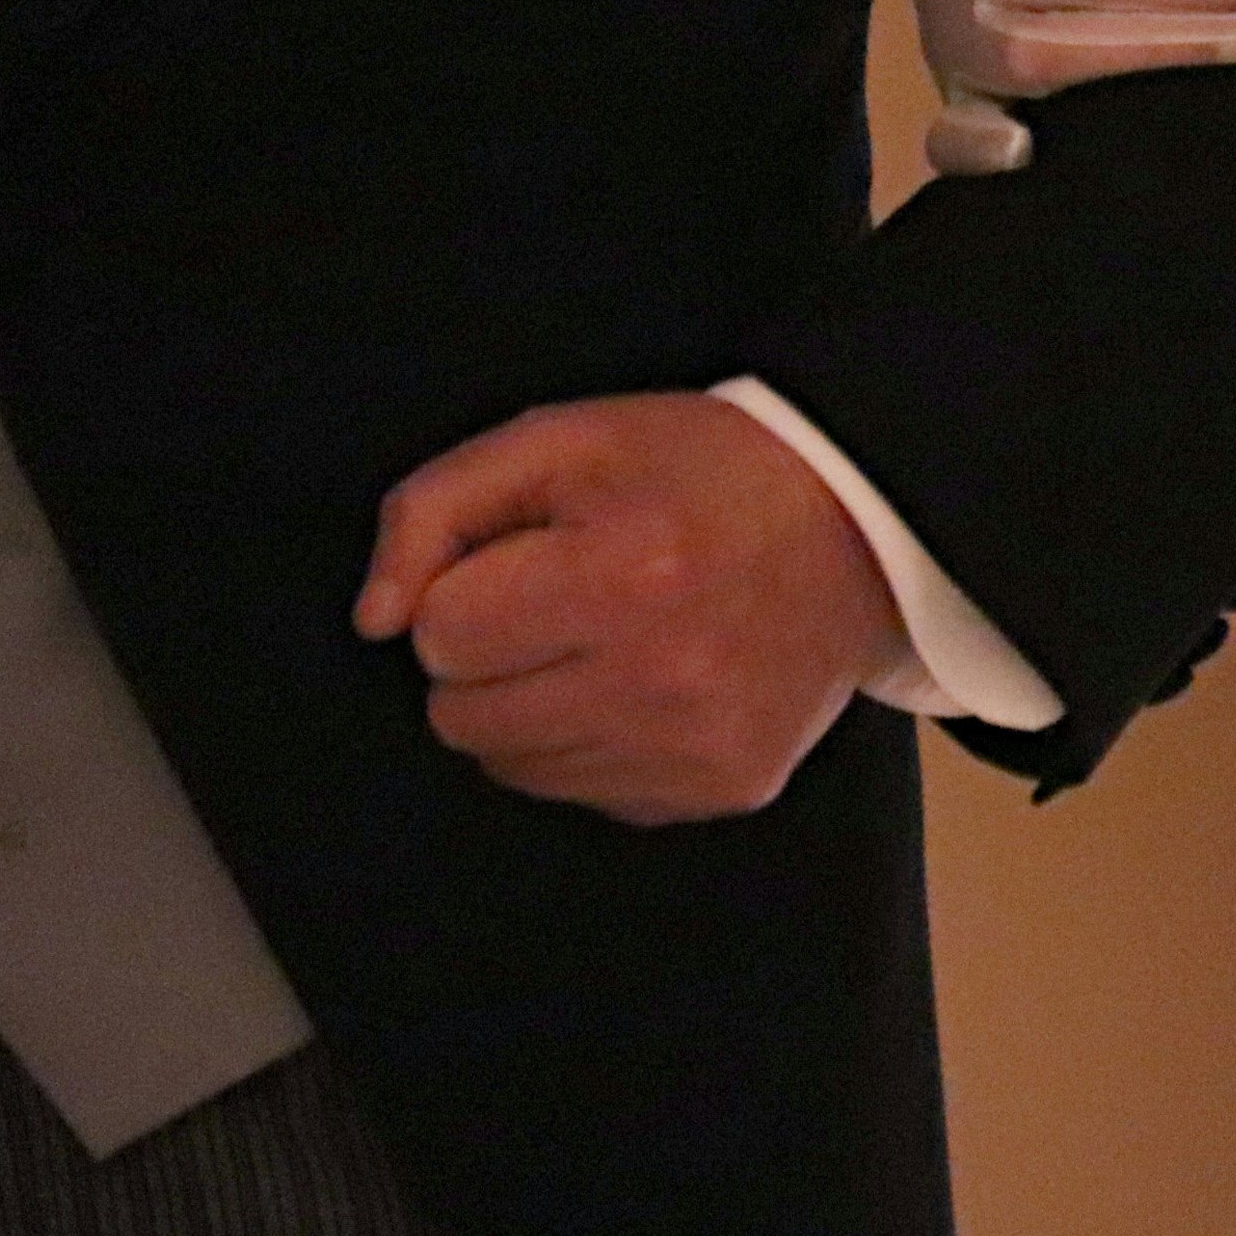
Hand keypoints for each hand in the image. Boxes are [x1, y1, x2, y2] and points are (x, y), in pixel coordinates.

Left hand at [354, 394, 903, 826]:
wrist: (860, 531)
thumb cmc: (696, 474)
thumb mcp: (562, 440)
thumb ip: (436, 508)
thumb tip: (376, 621)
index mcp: (629, 572)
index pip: (441, 634)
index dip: (468, 590)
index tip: (530, 561)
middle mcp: (667, 676)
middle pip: (462, 716)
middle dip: (489, 657)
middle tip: (563, 604)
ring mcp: (699, 747)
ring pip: (512, 767)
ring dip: (534, 706)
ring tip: (608, 642)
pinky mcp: (724, 790)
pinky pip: (584, 795)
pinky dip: (595, 743)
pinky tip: (651, 684)